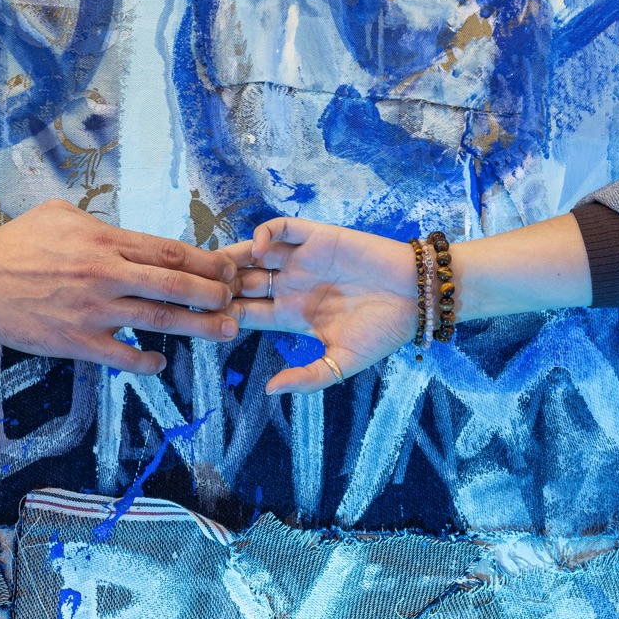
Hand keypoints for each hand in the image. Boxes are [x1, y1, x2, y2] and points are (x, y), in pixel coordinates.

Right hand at [0, 199, 236, 373]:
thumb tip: (129, 234)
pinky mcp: (75, 341)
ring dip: (197, 327)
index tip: (229, 269)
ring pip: (158, 319)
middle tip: (240, 300)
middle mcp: (104, 274)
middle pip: (174, 283)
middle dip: (214, 293)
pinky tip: (161, 362)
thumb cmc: (17, 243)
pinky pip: (120, 354)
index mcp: (104, 240)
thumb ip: (102, 224)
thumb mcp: (61, 215)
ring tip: (225, 332)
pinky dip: (144, 359)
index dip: (205, 261)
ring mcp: (92, 310)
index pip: (168, 250)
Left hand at [218, 217, 418, 393]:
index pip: (245, 313)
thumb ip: (307, 377)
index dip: (221, 315)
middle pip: (241, 281)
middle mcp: (292, 285)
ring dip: (233, 257)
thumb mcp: (342, 363)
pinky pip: (283, 228)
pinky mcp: (317, 236)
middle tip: (199, 290)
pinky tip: (259, 251)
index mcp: (291, 315)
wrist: (418, 298)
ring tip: (219, 269)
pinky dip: (265, 234)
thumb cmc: (384, 331)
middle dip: (218, 284)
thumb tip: (269, 391)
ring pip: (254, 252)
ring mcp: (303, 259)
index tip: (201, 321)